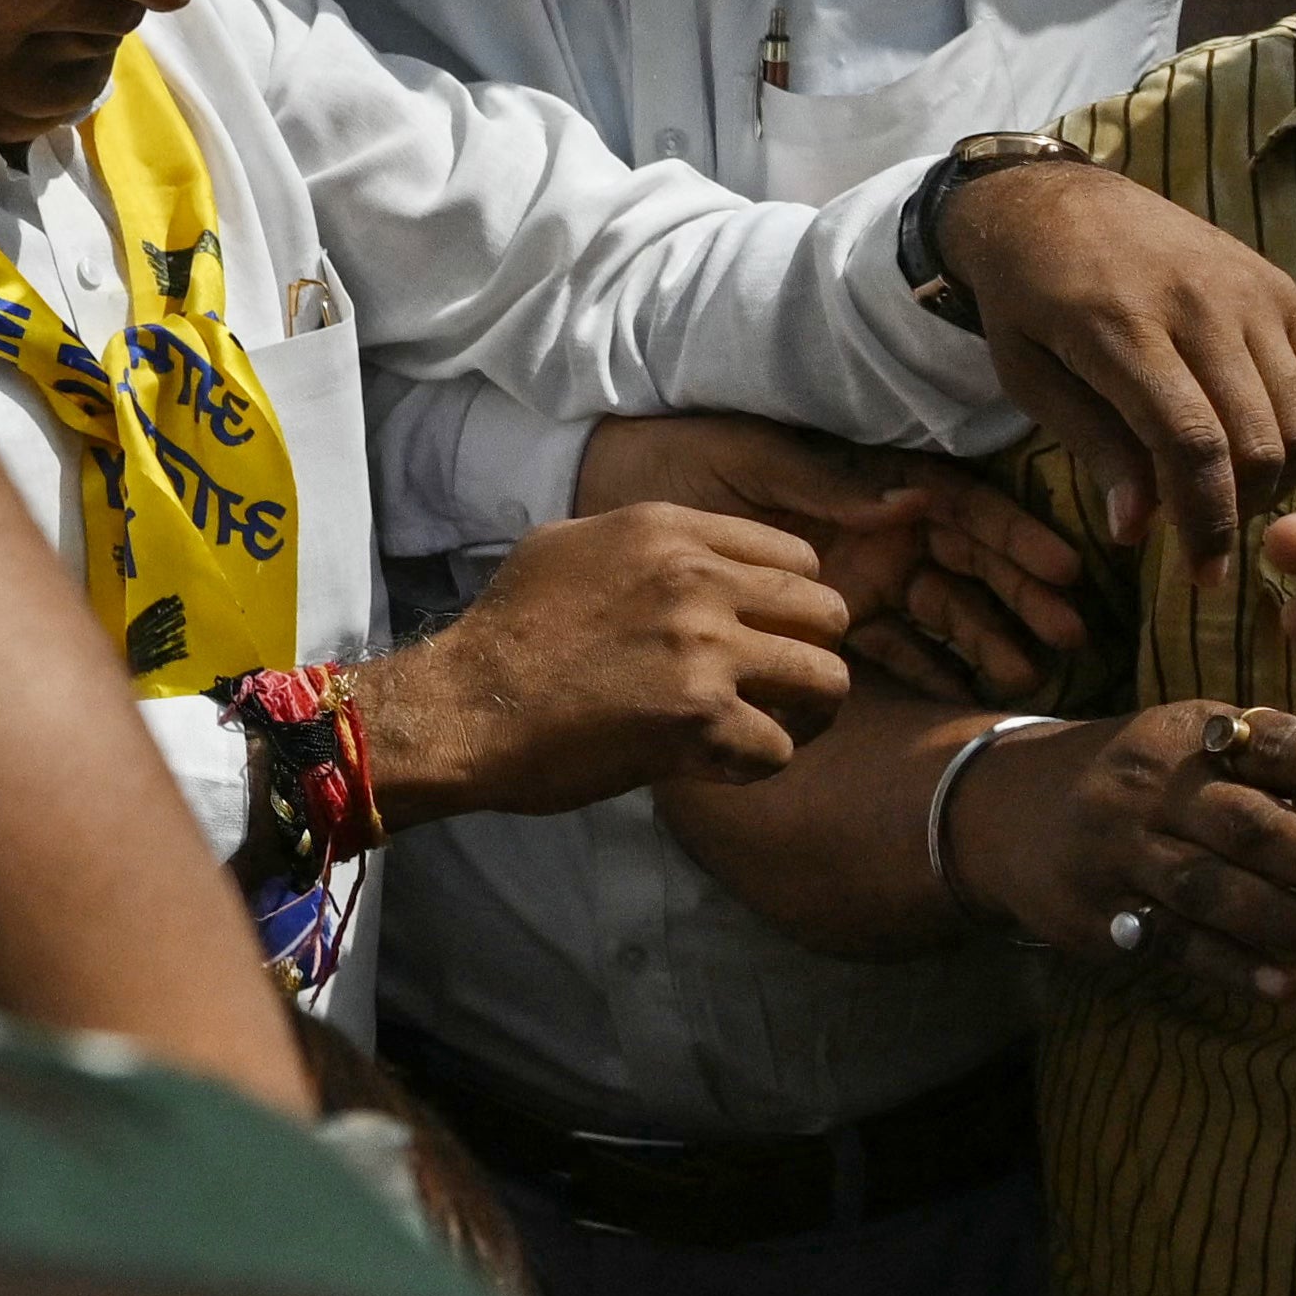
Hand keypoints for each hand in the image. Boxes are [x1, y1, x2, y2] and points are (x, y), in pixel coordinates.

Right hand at [359, 503, 855, 812]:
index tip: (767, 633)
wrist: (466, 704)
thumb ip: (645, 543)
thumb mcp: (568, 545)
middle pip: (829, 613)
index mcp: (668, 530)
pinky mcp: (701, 718)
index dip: (791, 603)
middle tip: (781, 688)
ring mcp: (704, 648)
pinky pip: (782, 749)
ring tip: (769, 728)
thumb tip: (696, 554)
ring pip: (829, 680)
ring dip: (807, 714)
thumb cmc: (509, 629)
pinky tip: (719, 763)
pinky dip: (756, 764)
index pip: (798, 555)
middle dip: (812, 654)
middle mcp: (697, 579)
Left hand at [572, 411, 1091, 707]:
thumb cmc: (678, 454)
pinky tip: (963, 700)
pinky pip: (892, 649)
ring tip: (1026, 676)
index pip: (958, 507)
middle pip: (967, 564)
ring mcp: (857, 578)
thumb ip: (827, 481)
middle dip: (1020, 596)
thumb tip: (913, 498)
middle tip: (1068, 635)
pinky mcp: (826, 622)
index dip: (1011, 535)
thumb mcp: (750, 458)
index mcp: (864, 482)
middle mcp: (873, 532)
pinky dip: (930, 672)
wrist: (604, 491)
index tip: (1058, 568)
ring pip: (943, 611)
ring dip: (988, 640)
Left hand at [930, 153, 1295, 550]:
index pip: (1192, 444)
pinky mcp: (1280, 284)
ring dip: (1280, 477)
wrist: (1050, 201)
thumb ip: (1093, 447)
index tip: (1204, 575)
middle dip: (1244, 510)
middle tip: (1211, 536)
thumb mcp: (1028, 376)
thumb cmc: (1026, 299)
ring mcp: (1249, 290)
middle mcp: (1199, 304)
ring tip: (1234, 496)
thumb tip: (1139, 530)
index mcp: (1123, 328)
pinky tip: (1267, 450)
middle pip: (1259, 439)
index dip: (1207, 522)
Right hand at [943, 695, 1295, 1007]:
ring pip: (1203, 885)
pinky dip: (1228, 966)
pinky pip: (1166, 941)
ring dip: (1277, 915)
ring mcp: (1116, 849)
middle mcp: (1151, 784)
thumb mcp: (1238, 775)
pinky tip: (1284, 987)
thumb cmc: (1160, 786)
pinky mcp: (1094, 911)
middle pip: (1242, 821)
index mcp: (1194, 735)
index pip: (1271, 742)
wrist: (1003, 810)